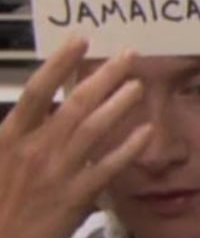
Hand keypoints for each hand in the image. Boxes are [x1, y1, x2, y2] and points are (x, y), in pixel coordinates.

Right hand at [0, 38, 149, 237]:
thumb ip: (19, 131)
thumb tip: (41, 104)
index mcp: (10, 137)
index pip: (37, 91)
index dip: (59, 62)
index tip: (80, 40)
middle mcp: (35, 149)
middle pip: (75, 103)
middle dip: (105, 76)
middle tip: (129, 55)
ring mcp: (57, 172)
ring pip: (95, 128)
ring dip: (120, 103)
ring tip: (138, 85)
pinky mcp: (76, 197)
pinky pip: (108, 166)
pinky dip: (128, 148)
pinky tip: (147, 132)